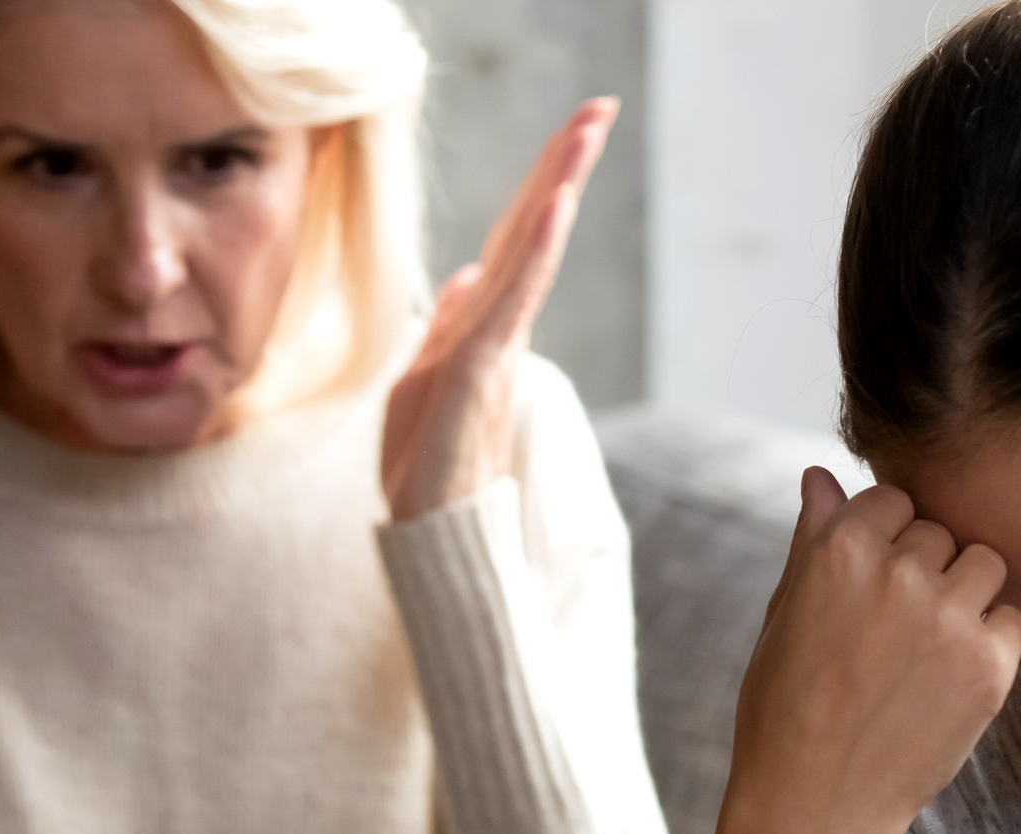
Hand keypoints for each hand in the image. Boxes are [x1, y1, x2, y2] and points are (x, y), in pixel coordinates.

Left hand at [380, 98, 615, 521]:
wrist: (430, 539)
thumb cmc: (427, 472)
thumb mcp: (420, 384)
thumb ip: (446, 329)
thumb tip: (463, 278)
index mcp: (481, 328)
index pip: (512, 241)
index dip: (539, 184)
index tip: (572, 129)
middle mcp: (496, 329)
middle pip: (530, 231)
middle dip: (563, 166)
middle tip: (601, 106)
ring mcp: (492, 349)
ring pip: (528, 253)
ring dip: (557, 188)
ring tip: (586, 133)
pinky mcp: (479, 374)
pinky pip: (509, 300)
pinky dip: (533, 252)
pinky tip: (554, 208)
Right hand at [720, 468, 1020, 833]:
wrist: (815, 806)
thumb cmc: (786, 710)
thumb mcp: (783, 615)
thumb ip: (812, 539)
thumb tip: (819, 475)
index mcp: (838, 549)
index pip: (893, 499)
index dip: (885, 541)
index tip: (871, 588)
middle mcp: (897, 571)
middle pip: (940, 532)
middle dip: (925, 569)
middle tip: (893, 633)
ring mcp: (948, 617)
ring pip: (984, 566)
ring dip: (965, 595)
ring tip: (926, 650)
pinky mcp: (988, 665)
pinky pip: (1011, 620)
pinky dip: (990, 642)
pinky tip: (948, 679)